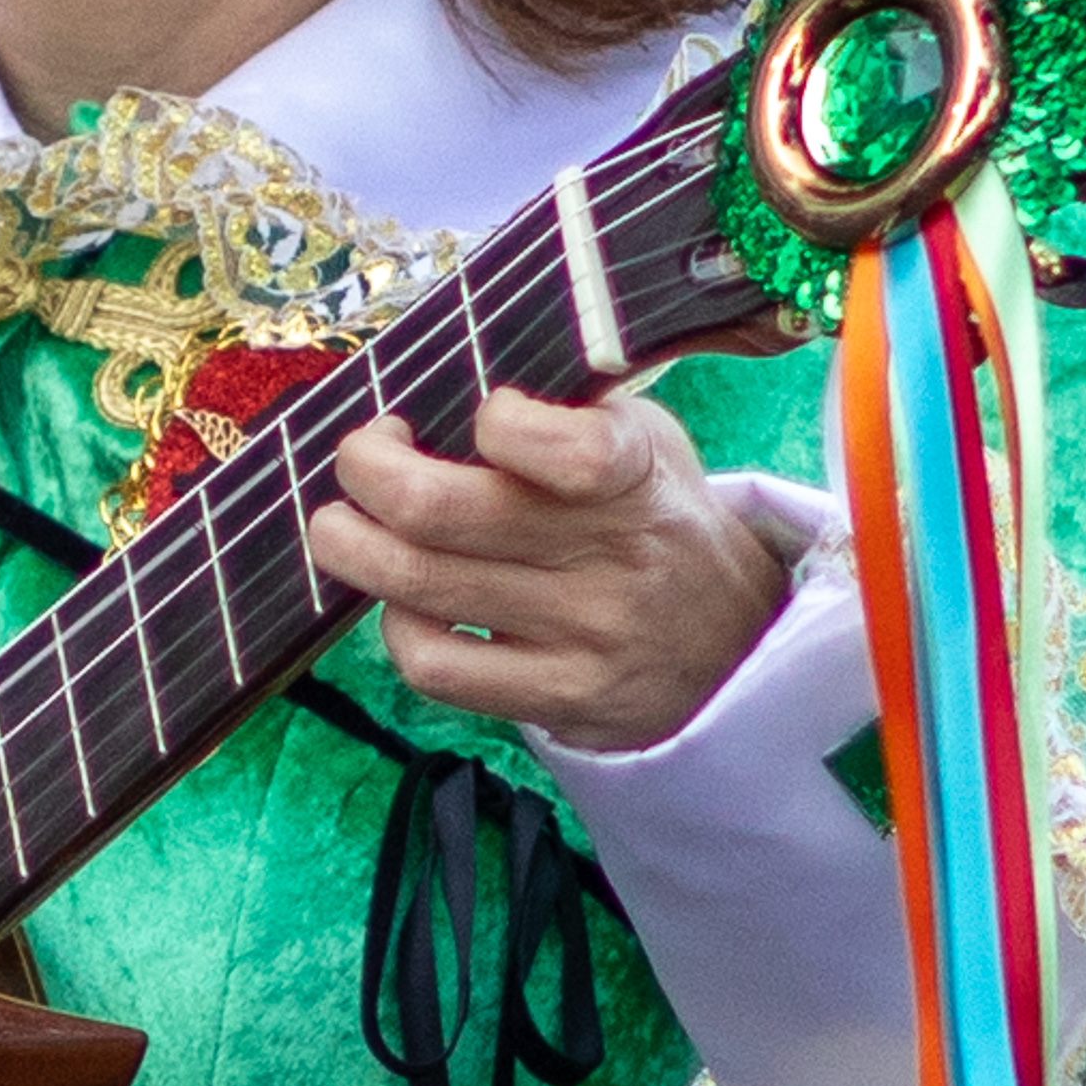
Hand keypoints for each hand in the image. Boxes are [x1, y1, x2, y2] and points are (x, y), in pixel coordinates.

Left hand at [306, 388, 787, 753]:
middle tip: (362, 456)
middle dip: (366, 469)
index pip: (566, 450)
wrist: (738, 647)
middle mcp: (611, 560)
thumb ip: (568, 412)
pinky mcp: (555, 700)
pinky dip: (395, 627)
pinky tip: (405, 602)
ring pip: (417, 588)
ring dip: (350, 545)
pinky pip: (434, 667)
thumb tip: (451, 384)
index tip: (485, 415)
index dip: (498, 420)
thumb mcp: (647, 441)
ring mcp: (581, 638)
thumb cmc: (661, 519)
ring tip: (346, 523)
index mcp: (637, 478)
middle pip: (438, 511)